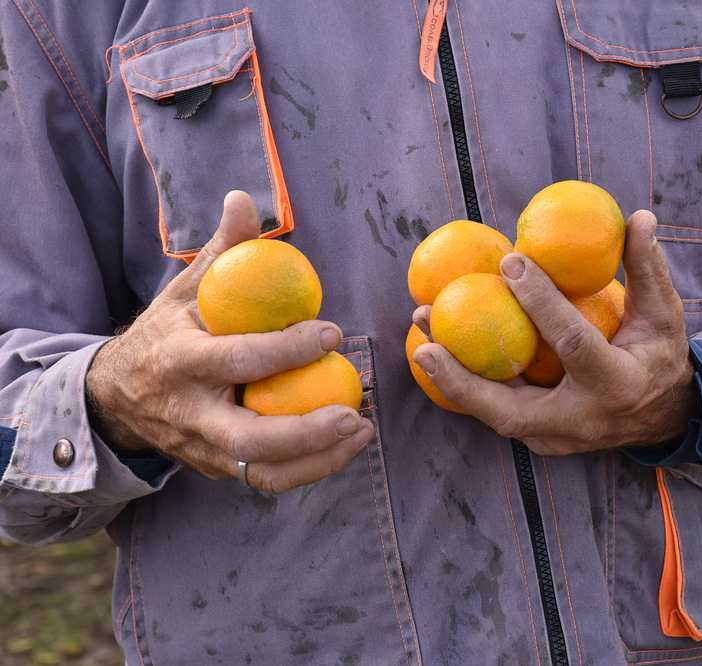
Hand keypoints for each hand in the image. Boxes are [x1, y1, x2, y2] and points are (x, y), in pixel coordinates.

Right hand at [86, 191, 373, 492]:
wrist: (118, 395)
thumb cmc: (166, 334)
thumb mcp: (184, 290)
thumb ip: (220, 251)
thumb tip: (243, 198)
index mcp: (180, 362)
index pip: (237, 360)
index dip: (286, 350)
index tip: (332, 332)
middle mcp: (191, 413)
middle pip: (248, 438)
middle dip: (305, 433)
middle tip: (354, 414)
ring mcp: (204, 448)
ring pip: (261, 472)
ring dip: (318, 461)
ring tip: (361, 432)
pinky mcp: (218, 468)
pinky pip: (266, 478)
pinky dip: (309, 470)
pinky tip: (345, 446)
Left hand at [412, 210, 695, 454]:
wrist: (666, 417)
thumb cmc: (661, 355)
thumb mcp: (665, 313)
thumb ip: (648, 267)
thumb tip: (639, 217)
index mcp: (618, 383)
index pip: (572, 342)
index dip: (539, 302)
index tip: (509, 261)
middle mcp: (583, 420)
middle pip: (511, 409)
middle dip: (464, 378)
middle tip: (426, 340)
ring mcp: (560, 439)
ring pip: (496, 417)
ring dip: (455, 381)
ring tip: (423, 340)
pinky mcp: (543, 443)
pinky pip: (500, 414)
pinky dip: (470, 389)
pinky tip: (442, 355)